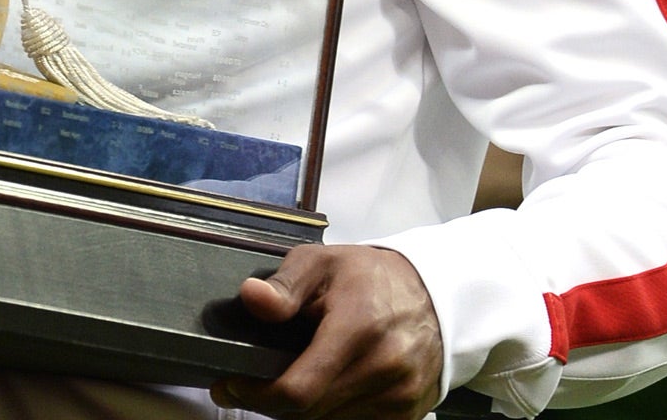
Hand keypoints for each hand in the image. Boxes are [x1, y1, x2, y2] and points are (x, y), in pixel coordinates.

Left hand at [209, 246, 442, 419]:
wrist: (436, 297)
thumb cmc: (370, 277)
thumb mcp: (322, 262)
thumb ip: (285, 285)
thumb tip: (251, 298)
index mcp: (358, 330)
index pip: (299, 389)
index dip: (257, 395)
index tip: (230, 384)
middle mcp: (383, 371)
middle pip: (309, 413)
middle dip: (270, 403)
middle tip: (246, 385)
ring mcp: (398, 398)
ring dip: (299, 411)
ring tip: (283, 383)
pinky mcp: (407, 415)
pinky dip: (328, 413)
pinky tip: (317, 390)